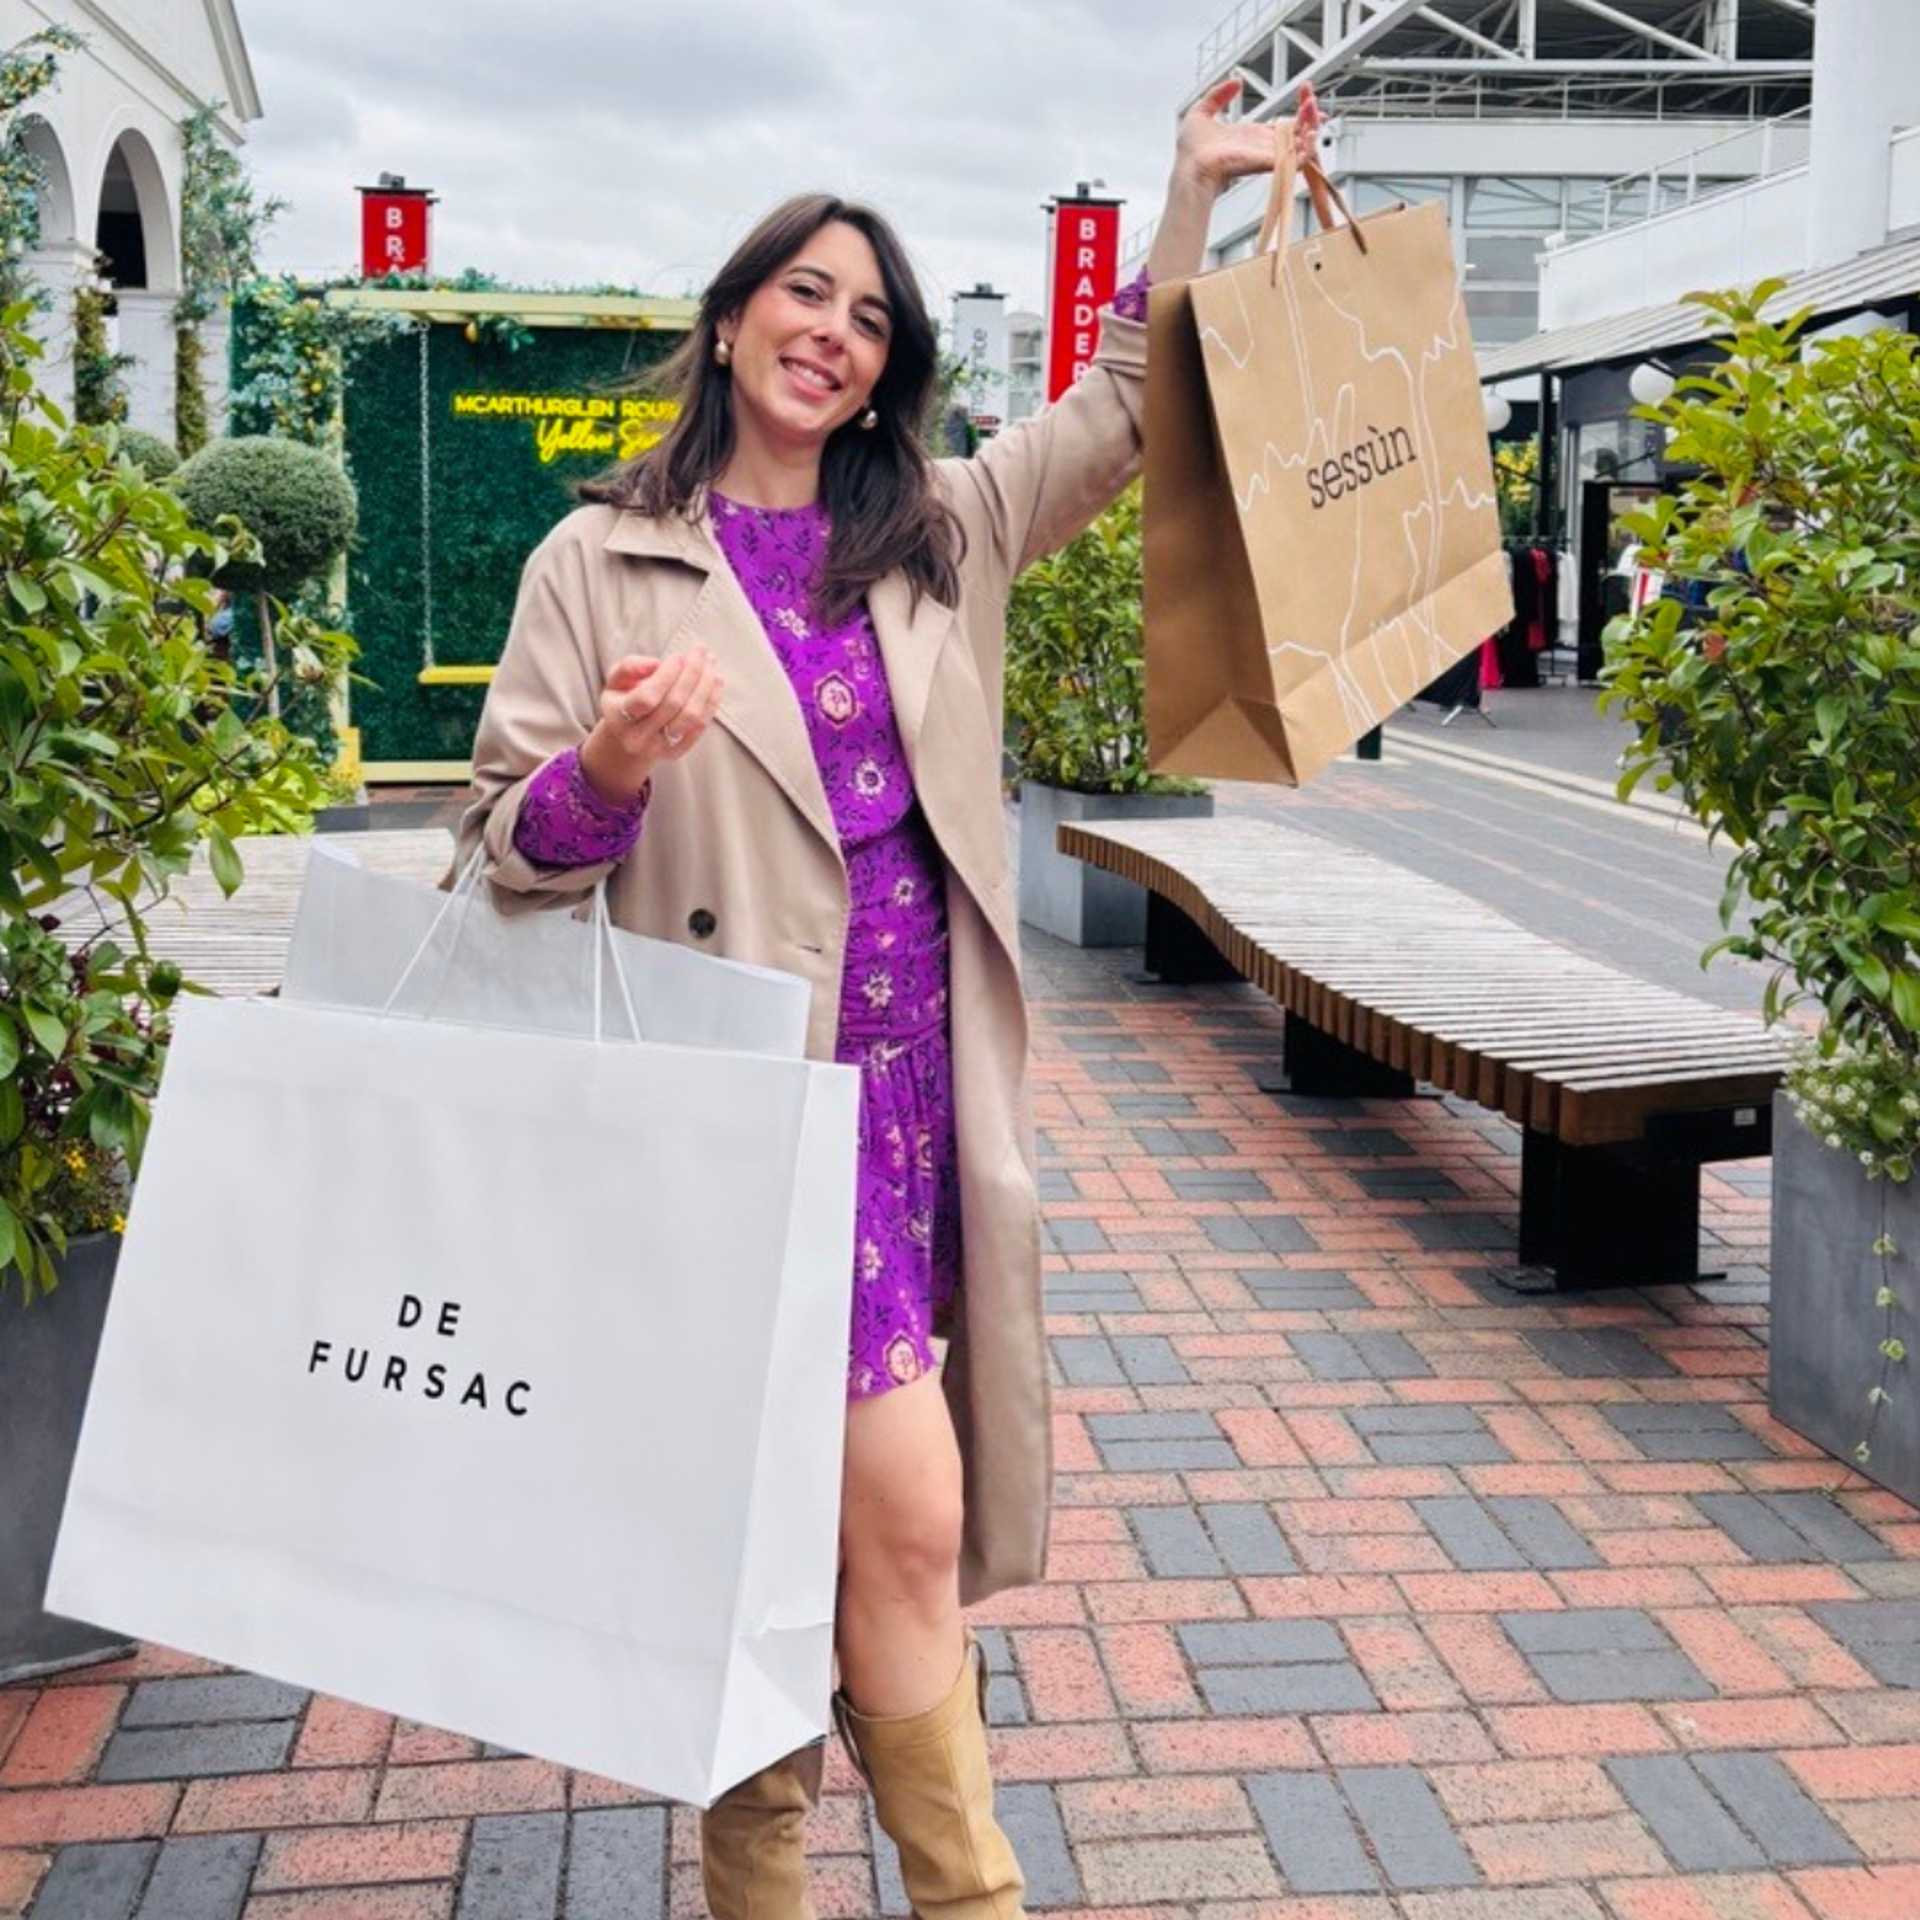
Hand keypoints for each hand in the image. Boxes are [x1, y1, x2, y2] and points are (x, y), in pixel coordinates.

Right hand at [579, 648, 723, 802]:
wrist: (626, 741)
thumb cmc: (621, 702)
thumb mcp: (615, 681)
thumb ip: (629, 666)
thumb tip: (656, 663)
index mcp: (618, 717)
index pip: (647, 697)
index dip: (666, 676)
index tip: (677, 656)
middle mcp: (637, 737)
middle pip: (674, 704)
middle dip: (691, 673)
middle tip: (700, 651)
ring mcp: (658, 748)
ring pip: (691, 716)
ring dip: (706, 686)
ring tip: (710, 662)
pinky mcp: (676, 752)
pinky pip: (700, 726)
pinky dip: (711, 701)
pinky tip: (715, 680)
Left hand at [1174, 76, 1322, 193]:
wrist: (1190, 168)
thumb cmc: (1191, 152)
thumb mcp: (1202, 112)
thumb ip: (1218, 94)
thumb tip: (1236, 81)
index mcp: (1252, 137)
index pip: (1284, 124)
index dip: (1298, 110)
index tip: (1305, 90)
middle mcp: (1263, 147)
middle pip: (1298, 131)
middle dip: (1309, 112)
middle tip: (1310, 94)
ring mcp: (1268, 156)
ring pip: (1302, 143)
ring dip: (1312, 123)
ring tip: (1312, 104)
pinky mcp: (1269, 163)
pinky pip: (1298, 159)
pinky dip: (1309, 145)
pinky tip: (1312, 128)